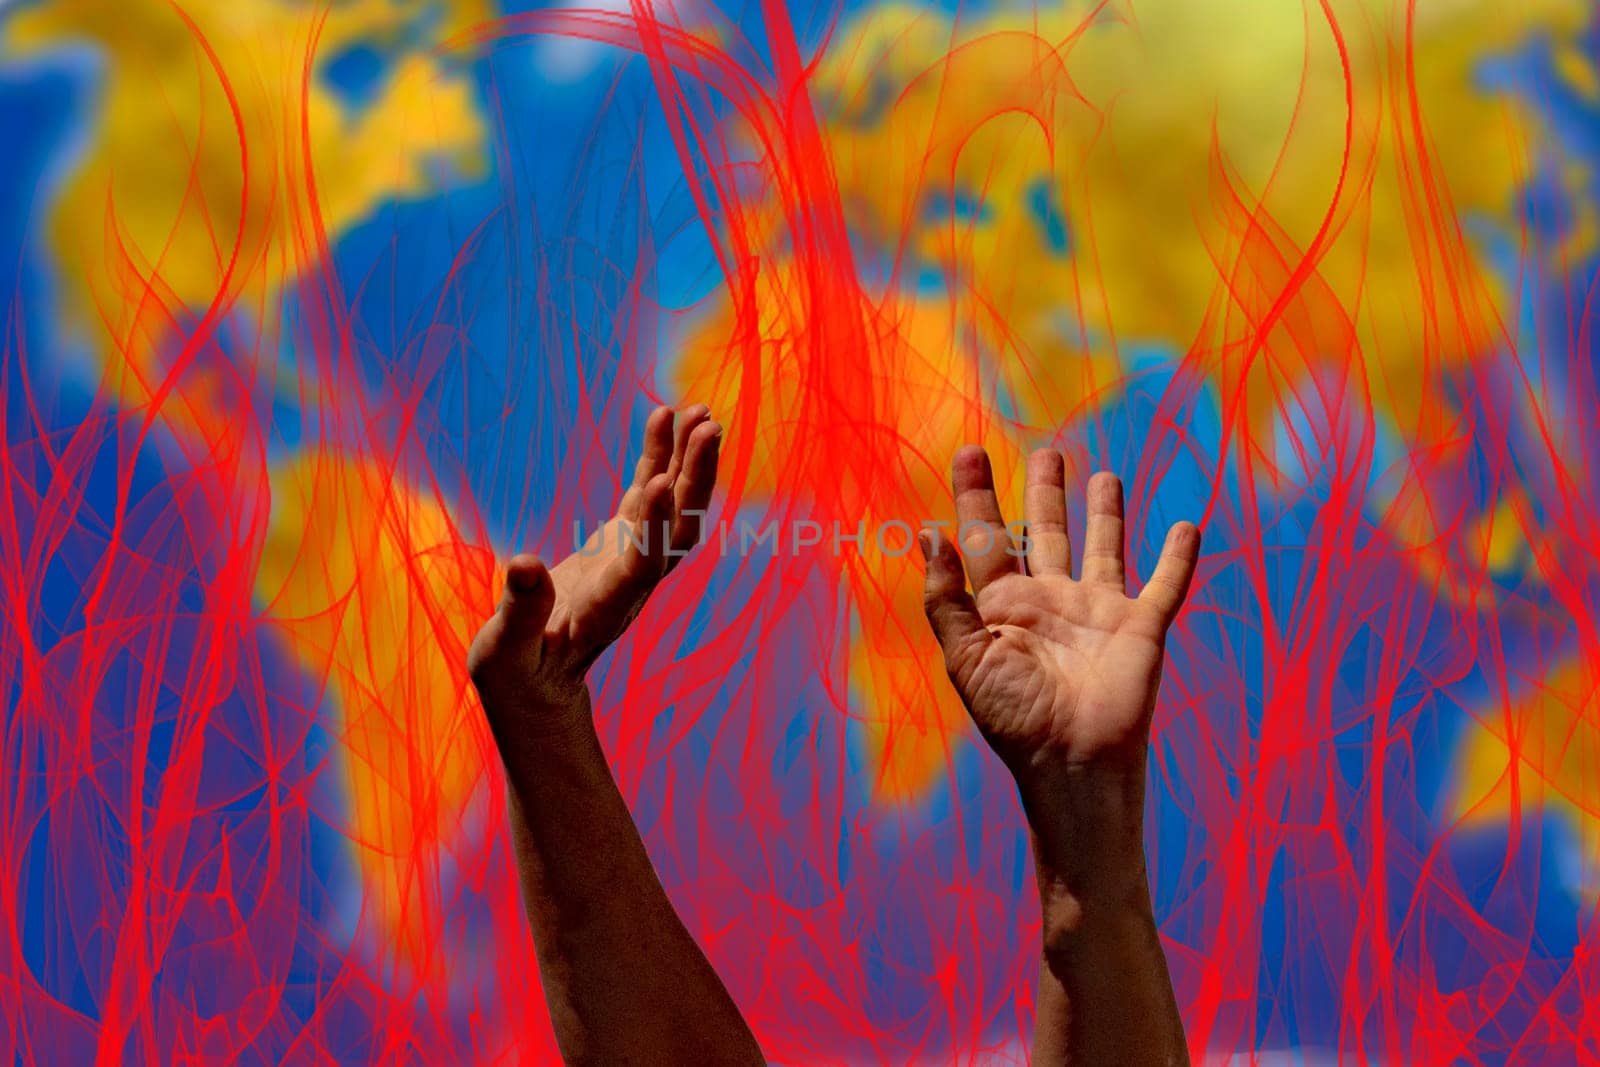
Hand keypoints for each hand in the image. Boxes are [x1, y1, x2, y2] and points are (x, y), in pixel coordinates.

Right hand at [468, 404, 721, 738]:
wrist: (540, 684)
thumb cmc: (517, 673)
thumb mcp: (505, 652)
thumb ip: (519, 612)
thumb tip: (521, 563)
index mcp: (605, 608)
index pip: (640, 565)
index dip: (652, 526)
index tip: (658, 482)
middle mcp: (632, 582)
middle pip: (676, 529)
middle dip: (694, 479)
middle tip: (709, 428)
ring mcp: (632, 559)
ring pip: (672, 507)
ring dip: (689, 460)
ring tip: (702, 411)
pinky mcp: (621, 543)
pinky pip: (647, 493)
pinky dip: (658, 455)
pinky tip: (665, 415)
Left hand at [918, 446, 1200, 781]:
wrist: (1072, 761)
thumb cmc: (1013, 717)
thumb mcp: (966, 658)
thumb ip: (946, 599)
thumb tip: (929, 536)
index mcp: (1003, 606)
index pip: (986, 537)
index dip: (976, 494)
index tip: (970, 451)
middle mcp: (1050, 600)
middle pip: (1045, 532)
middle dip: (1044, 493)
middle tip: (1047, 454)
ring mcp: (1097, 611)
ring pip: (1103, 548)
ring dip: (1105, 513)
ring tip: (1104, 476)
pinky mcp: (1140, 627)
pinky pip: (1165, 585)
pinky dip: (1179, 558)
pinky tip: (1188, 527)